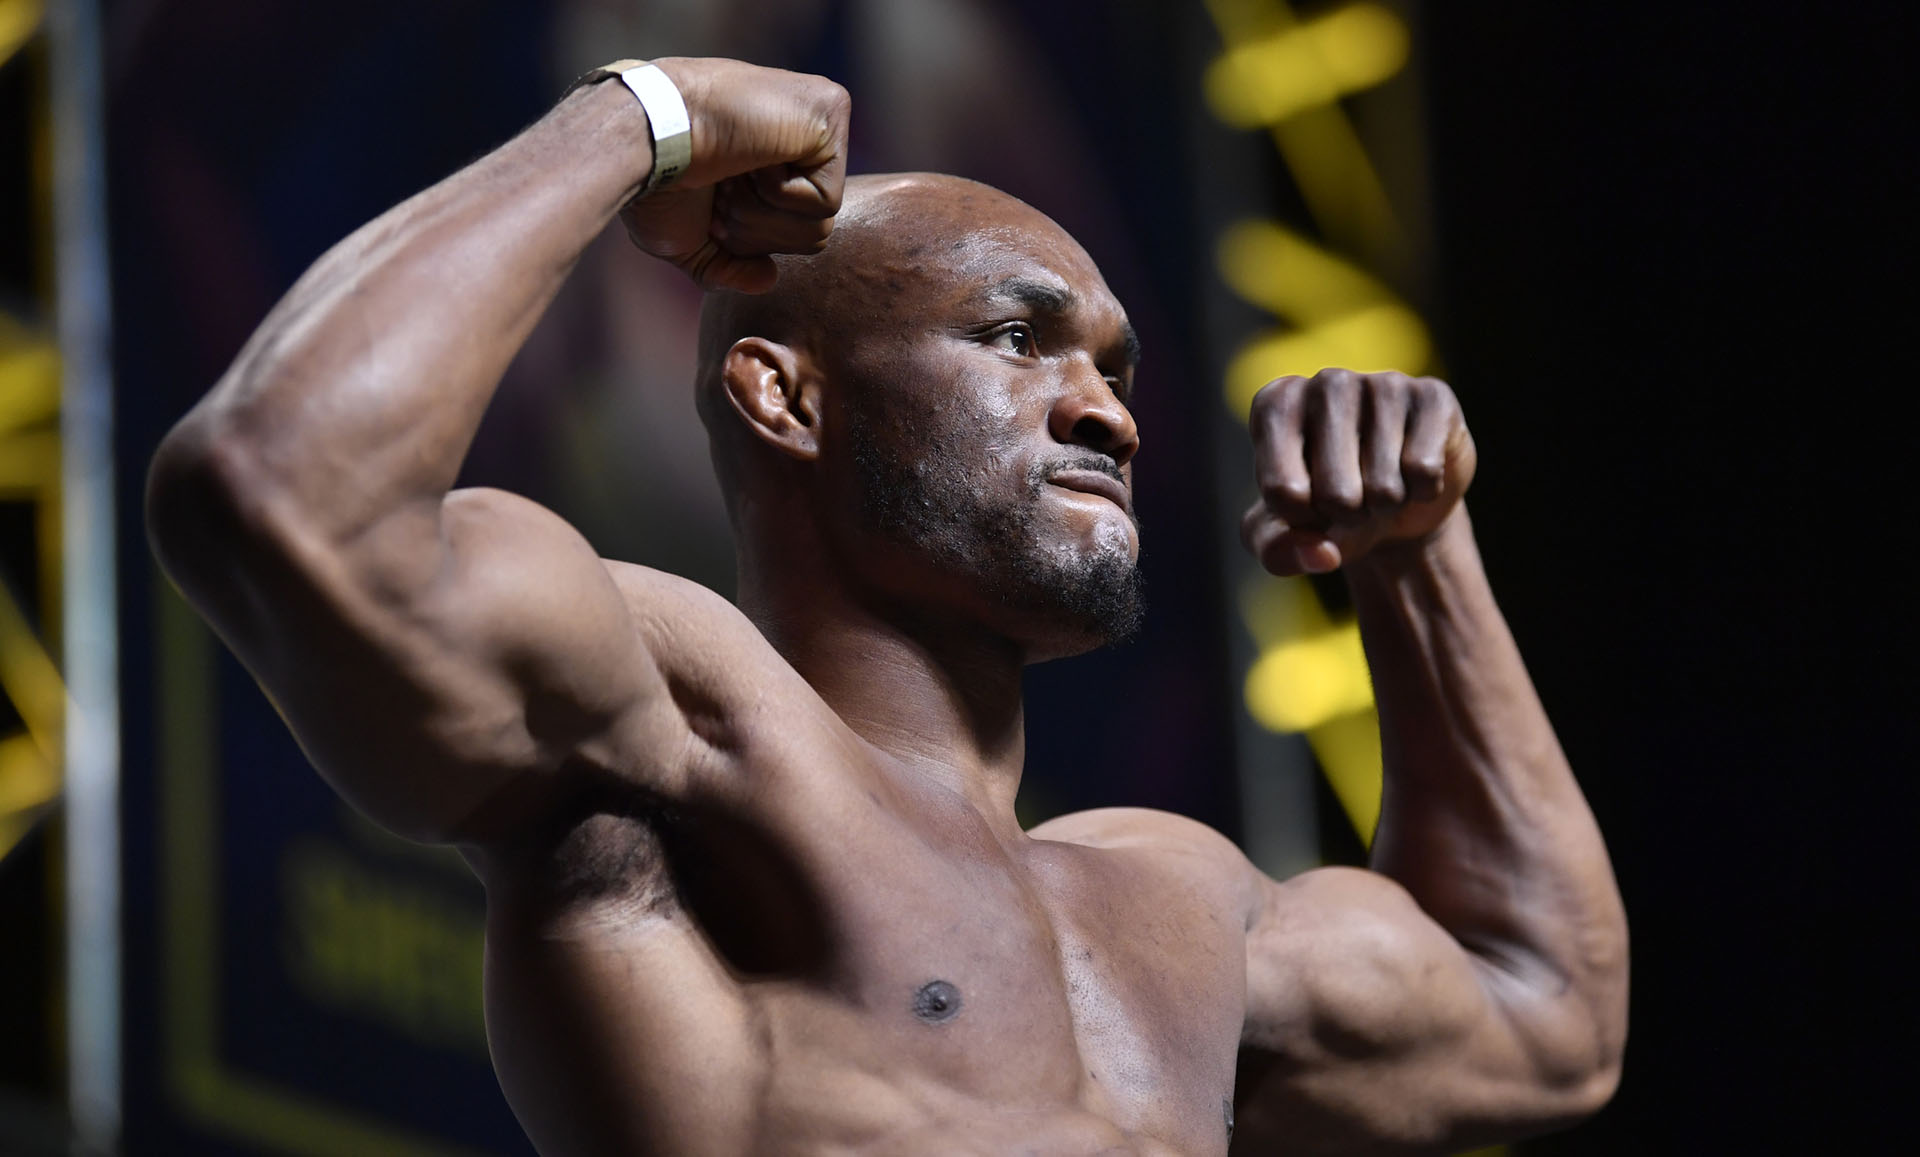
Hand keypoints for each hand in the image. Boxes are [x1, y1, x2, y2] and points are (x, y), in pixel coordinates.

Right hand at [618, 57, 850, 292]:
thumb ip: (729, 266)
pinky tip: (751, 154)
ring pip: (822, 221)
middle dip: (756, 229)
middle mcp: (805, 131)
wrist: (643, 136)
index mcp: (776, 153)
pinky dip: (778, 193)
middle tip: (719, 188)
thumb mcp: (688, 240)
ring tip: (731, 172)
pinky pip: (826, 200)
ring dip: (761, 213)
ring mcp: (822, 116)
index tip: (709, 200)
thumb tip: (769, 279)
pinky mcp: (830, 110)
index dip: (748, 235)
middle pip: (814, 230)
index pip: (795, 228)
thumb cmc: (655, 182)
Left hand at [1240, 369, 1475, 574]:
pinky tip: (1414, 472)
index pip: (1282, 492)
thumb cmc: (1324, 511)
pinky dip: (1423, 491)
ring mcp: (1383, 382)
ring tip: (1381, 483)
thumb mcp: (1282, 539)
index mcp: (1275, 404)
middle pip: (1335, 494)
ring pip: (1384, 487)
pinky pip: (1424, 471)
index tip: (1307, 500)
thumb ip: (1278, 553)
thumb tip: (1322, 555)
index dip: (1301, 519)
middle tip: (1352, 497)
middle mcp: (1327, 382)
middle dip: (1347, 516)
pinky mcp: (1433, 396)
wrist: (1392, 503)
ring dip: (1385, 505)